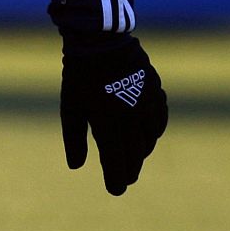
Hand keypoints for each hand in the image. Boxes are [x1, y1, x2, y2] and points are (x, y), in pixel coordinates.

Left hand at [60, 38, 167, 195]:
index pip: (115, 160)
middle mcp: (130, 114)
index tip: (116, 190)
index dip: (116, 178)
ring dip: (142, 152)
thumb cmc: (80, 75)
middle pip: (135, 153)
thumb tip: (76, 166)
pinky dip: (154, 131)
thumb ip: (74, 138)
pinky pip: (160, 118)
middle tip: (127, 179)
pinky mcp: (155, 90)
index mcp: (107, 120)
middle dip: (131, 170)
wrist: (100, 39)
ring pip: (150, 138)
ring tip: (135, 157)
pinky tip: (148, 134)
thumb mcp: (70, 107)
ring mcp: (145, 102)